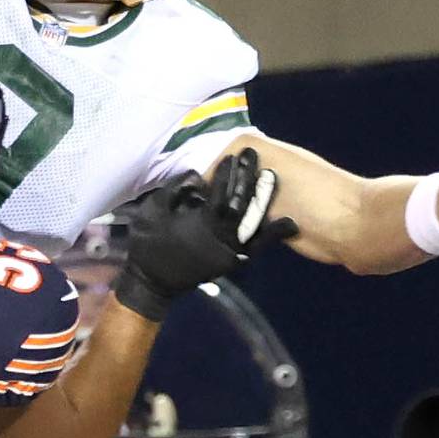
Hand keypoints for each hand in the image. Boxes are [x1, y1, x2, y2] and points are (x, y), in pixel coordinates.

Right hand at [113, 149, 297, 321]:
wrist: (153, 281)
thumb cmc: (149, 243)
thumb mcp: (153, 211)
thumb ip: (175, 191)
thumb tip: (198, 175)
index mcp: (200, 224)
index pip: (220, 194)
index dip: (227, 174)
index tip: (232, 156)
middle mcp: (220, 238)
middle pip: (242, 205)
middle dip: (248, 179)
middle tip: (254, 157)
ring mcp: (229, 251)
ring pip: (254, 223)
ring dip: (264, 200)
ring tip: (272, 177)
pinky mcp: (233, 261)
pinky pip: (257, 245)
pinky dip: (273, 234)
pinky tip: (289, 222)